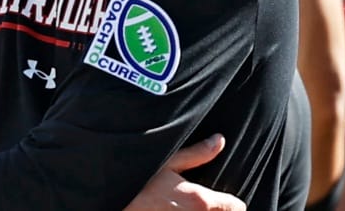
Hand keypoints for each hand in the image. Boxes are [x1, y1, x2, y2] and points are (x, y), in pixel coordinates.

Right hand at [124, 135, 245, 210]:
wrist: (108, 195)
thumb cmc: (134, 176)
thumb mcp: (165, 158)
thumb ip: (196, 153)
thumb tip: (218, 141)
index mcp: (199, 200)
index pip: (236, 207)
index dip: (232, 201)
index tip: (223, 196)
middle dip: (218, 209)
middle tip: (205, 201)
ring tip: (186, 204)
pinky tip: (173, 208)